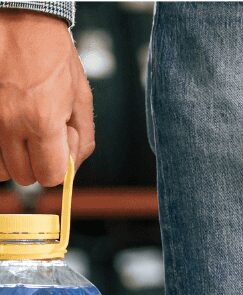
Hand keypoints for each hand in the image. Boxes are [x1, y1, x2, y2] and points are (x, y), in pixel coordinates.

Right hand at [0, 10, 93, 186]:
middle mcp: (9, 121)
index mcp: (42, 121)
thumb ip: (82, 139)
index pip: (49, 176)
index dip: (57, 167)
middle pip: (22, 176)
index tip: (57, 148)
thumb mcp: (80, 98)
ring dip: (10, 157)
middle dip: (34, 163)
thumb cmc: (52, 55)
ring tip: (19, 130)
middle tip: (38, 137)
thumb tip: (71, 169)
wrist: (19, 16)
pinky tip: (6, 123)